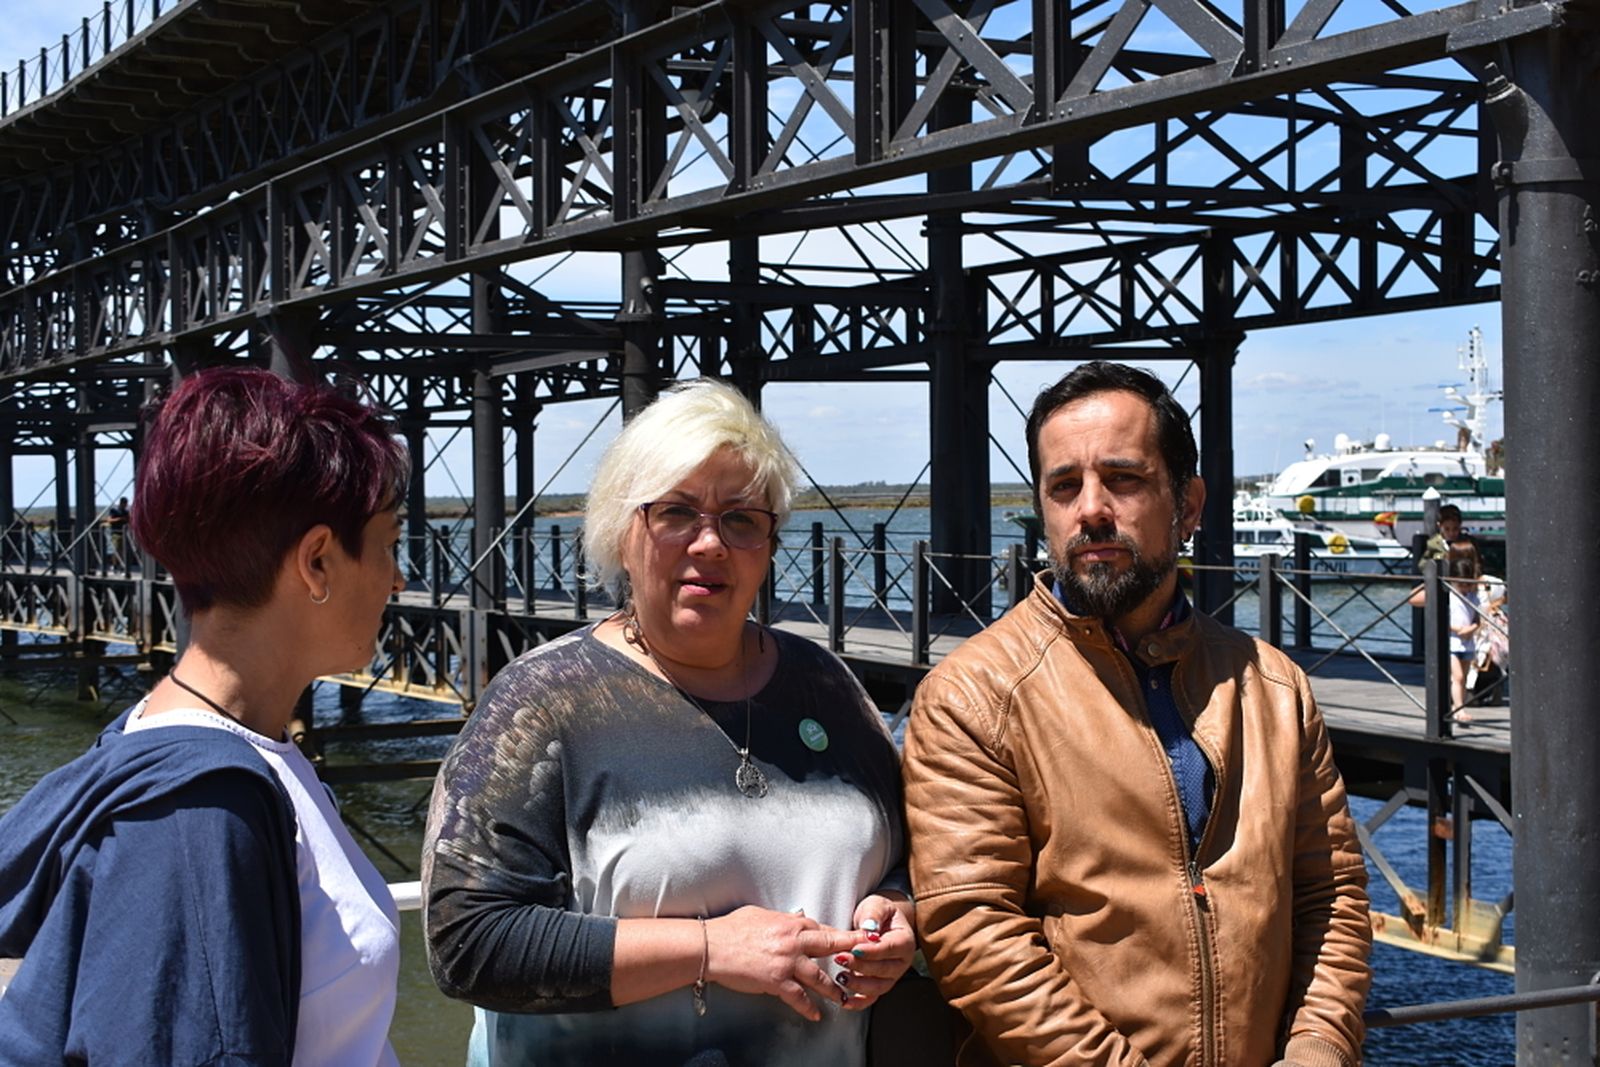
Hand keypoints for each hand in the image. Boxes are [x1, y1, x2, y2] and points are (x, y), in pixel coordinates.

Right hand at [704, 906, 859, 1020]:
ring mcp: (786, 962)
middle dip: (852, 951)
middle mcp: (793, 941)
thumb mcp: (760, 914)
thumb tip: (797, 917)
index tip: (854, 938)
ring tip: (843, 996)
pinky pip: (798, 997)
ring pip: (819, 976)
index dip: (839, 934)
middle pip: (830, 945)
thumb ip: (782, 918)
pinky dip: (808, 1007)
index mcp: (790, 923)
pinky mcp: (776, 981)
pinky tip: (816, 1014)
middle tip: (869, 956)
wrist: (711, 947)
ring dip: (833, 988)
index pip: (822, 927)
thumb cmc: (731, 928)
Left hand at [834, 893, 916, 1011]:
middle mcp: (901, 962)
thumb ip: (874, 915)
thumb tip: (870, 929)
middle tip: (841, 958)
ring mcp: (891, 976)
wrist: (880, 922)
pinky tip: (844, 1001)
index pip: (890, 948)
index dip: (872, 950)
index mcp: (904, 941)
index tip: (854, 949)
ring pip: (878, 987)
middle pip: (883, 969)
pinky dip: (858, 1002)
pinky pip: (871, 998)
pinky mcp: (879, 984)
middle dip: (860, 966)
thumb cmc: (879, 913)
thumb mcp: (877, 905)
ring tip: (841, 976)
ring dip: (858, 984)